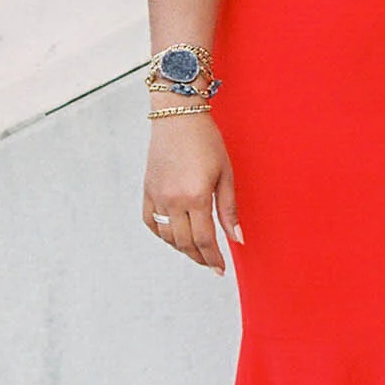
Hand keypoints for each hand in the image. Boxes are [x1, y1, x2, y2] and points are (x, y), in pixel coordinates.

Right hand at [143, 109, 242, 271]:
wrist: (178, 115)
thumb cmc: (206, 140)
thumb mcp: (226, 174)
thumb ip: (229, 209)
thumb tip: (237, 239)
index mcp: (196, 196)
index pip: (204, 240)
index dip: (213, 258)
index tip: (220, 269)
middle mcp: (173, 200)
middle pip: (184, 243)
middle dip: (199, 257)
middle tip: (210, 264)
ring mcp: (157, 196)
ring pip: (167, 236)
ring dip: (182, 248)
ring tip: (196, 250)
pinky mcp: (147, 190)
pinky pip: (150, 222)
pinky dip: (161, 234)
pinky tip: (173, 235)